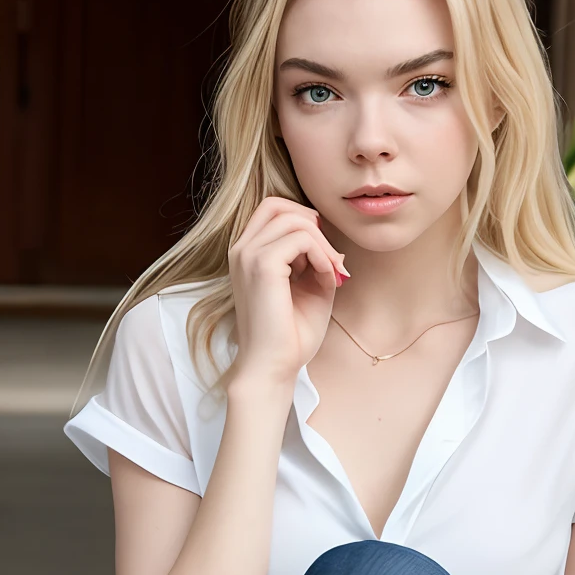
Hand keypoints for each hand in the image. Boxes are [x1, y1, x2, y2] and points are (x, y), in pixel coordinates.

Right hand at [226, 196, 345, 396]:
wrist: (272, 368)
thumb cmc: (289, 336)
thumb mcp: (309, 288)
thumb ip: (316, 260)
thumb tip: (332, 242)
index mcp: (247, 255)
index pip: (273, 211)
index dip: (303, 222)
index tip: (322, 255)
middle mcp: (242, 250)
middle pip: (278, 205)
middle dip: (311, 224)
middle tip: (329, 258)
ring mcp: (248, 255)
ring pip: (294, 219)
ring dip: (322, 243)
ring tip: (332, 273)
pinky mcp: (261, 265)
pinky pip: (302, 238)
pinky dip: (322, 255)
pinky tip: (327, 279)